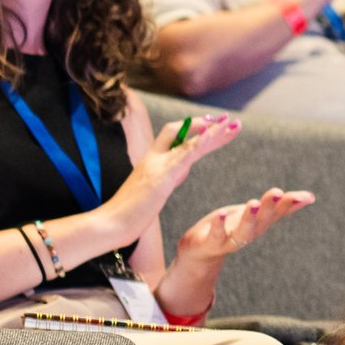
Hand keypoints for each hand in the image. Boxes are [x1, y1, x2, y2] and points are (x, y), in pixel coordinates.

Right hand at [96, 113, 240, 248]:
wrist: (110, 224)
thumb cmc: (127, 214)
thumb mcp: (150, 193)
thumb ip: (164, 180)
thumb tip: (179, 173)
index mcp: (151, 162)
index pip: (173, 136)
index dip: (193, 130)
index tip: (213, 127)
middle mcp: (154, 159)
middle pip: (183, 134)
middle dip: (209, 127)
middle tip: (230, 119)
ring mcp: (157, 166)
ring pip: (189, 142)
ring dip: (213, 133)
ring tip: (233, 124)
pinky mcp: (161, 177)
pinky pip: (184, 156)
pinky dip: (200, 144)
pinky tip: (214, 136)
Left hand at [173, 186, 312, 265]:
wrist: (204, 250)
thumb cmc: (234, 227)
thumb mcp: (260, 215)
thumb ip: (284, 207)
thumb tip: (311, 197)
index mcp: (262, 223)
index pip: (279, 212)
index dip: (291, 204)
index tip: (305, 196)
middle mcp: (251, 232)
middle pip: (262, 219)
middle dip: (269, 206)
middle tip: (277, 192)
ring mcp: (232, 239)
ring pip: (243, 231)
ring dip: (249, 218)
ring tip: (253, 202)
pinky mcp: (212, 242)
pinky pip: (216, 234)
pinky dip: (219, 225)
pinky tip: (221, 214)